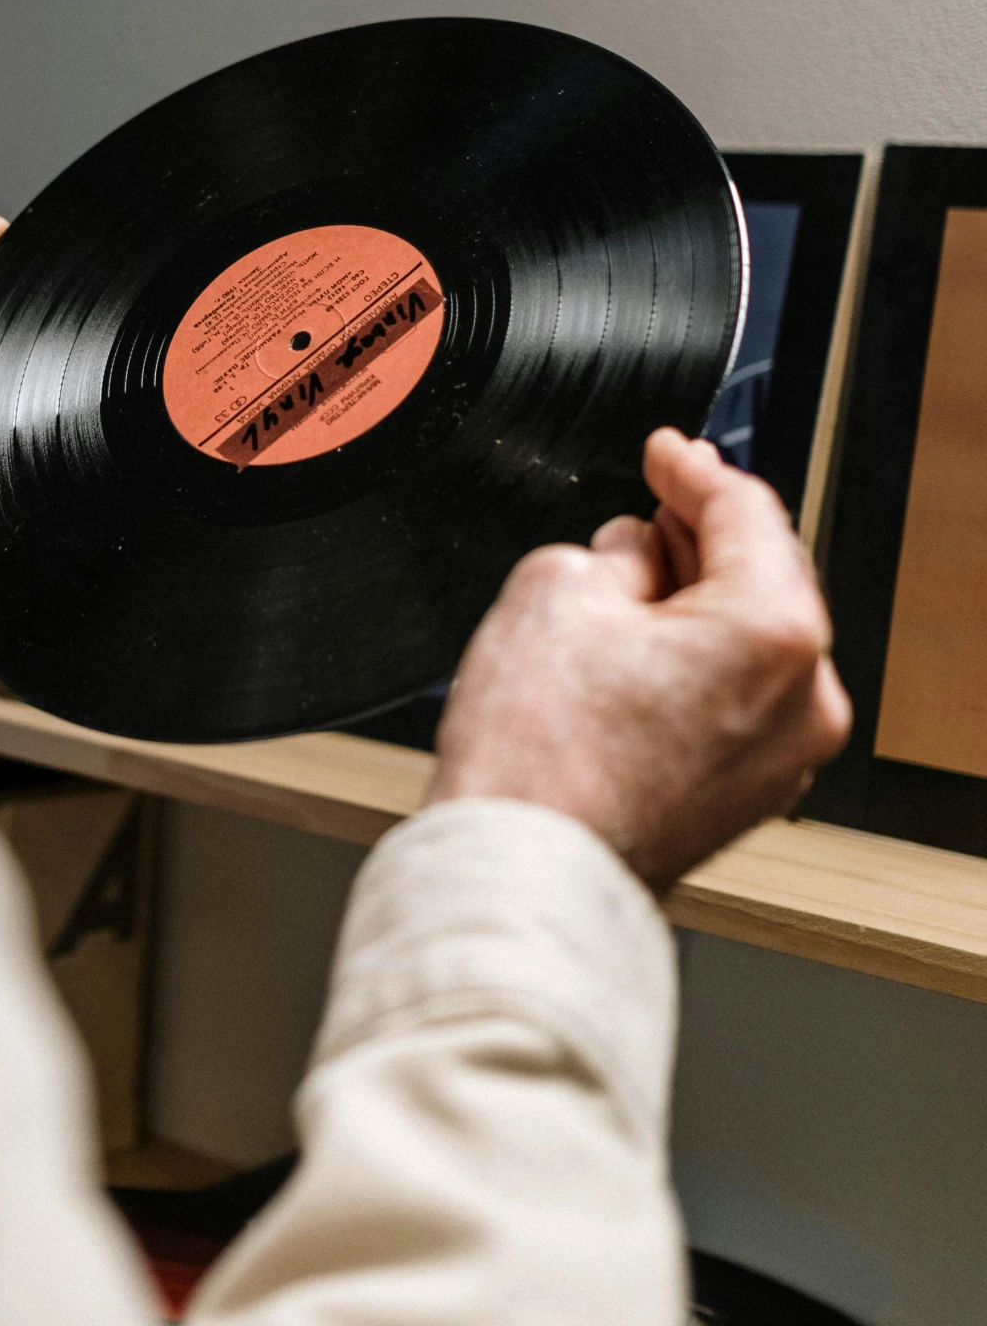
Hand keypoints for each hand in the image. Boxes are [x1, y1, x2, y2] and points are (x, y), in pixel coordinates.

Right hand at [429, 429, 851, 891]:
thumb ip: (615, 547)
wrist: (521, 872)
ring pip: (748, 641)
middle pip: (762, 577)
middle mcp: (803, 699)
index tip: (667, 452)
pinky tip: (633, 650)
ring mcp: (782, 757)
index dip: (691, 469)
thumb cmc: (539, 757)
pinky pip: (734, 699)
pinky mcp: (746, 795)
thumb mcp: (557, 586)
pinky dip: (694, 663)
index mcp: (774, 632)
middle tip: (652, 503)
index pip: (743, 510)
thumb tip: (635, 559)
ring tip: (626, 580)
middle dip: (701, 537)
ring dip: (695, 601)